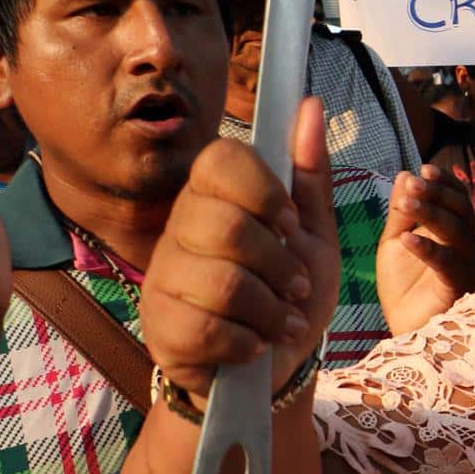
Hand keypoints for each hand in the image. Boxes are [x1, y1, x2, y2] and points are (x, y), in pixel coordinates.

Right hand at [141, 99, 339, 396]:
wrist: (274, 368)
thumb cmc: (290, 294)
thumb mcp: (314, 233)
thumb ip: (309, 174)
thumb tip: (310, 104)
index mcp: (213, 197)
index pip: (221, 159)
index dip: (265, 190)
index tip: (290, 223)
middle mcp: (179, 230)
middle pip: (226, 226)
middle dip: (279, 264)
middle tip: (295, 285)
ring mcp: (163, 280)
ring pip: (222, 282)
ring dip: (271, 310)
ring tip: (283, 320)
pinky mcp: (160, 329)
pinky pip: (207, 328)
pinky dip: (248, 341)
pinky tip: (255, 344)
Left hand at [377, 164, 474, 335]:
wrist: (406, 326)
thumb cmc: (404, 284)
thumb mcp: (395, 240)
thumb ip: (401, 212)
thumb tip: (405, 174)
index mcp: (455, 230)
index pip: (459, 197)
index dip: (445, 182)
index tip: (424, 169)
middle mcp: (468, 244)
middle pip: (461, 210)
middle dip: (436, 194)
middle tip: (412, 185)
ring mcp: (466, 265)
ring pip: (457, 232)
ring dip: (430, 214)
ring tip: (404, 205)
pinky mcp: (458, 286)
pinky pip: (447, 263)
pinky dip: (427, 249)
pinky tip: (406, 239)